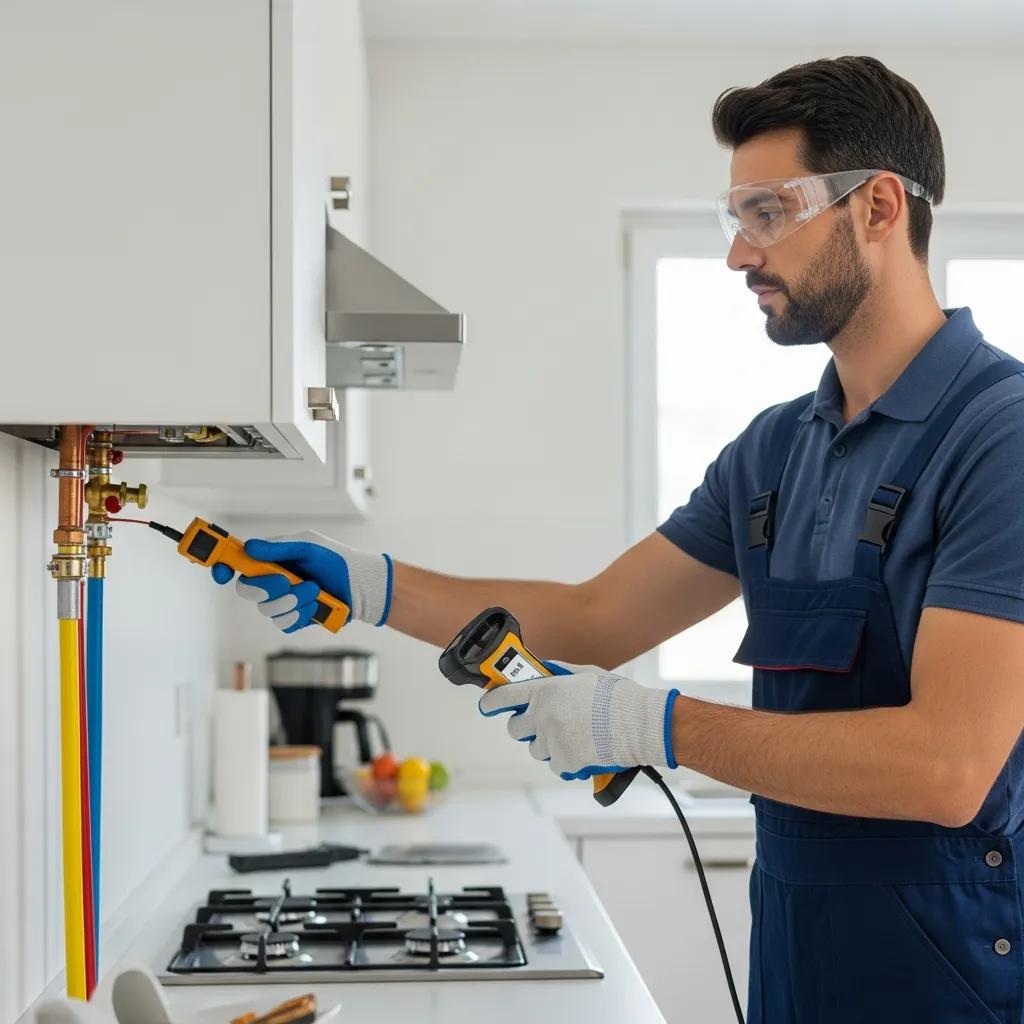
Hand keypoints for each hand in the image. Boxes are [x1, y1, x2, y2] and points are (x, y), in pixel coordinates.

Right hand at [211, 531, 392, 632]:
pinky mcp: (294, 619)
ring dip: (292, 599)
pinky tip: (316, 603)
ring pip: (266, 609)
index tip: (221, 570)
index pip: (237, 564)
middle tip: (286, 580)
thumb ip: (279, 548)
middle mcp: (271, 581)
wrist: (360, 586)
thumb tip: (249, 548)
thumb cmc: (335, 560)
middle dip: (265, 587)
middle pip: (246, 590)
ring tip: (315, 589)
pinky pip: (284, 623)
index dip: (222, 566)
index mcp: (270, 560)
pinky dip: (301, 613)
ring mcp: (281, 602)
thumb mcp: (308, 546)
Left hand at [479, 667, 679, 779]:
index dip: (492, 701)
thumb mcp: (585, 674)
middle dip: (525, 726)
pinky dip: (565, 759)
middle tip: (542, 722)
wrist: (638, 725)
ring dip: (548, 743)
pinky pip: (555, 764)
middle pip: (515, 728)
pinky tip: (583, 748)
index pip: (503, 696)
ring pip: (536, 748)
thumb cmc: (616, 697)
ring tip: (574, 734)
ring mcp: (551, 742)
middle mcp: (542, 717)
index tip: (487, 704)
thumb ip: (559, 674)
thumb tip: (544, 671)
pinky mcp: (564, 762)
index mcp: (544, 691)